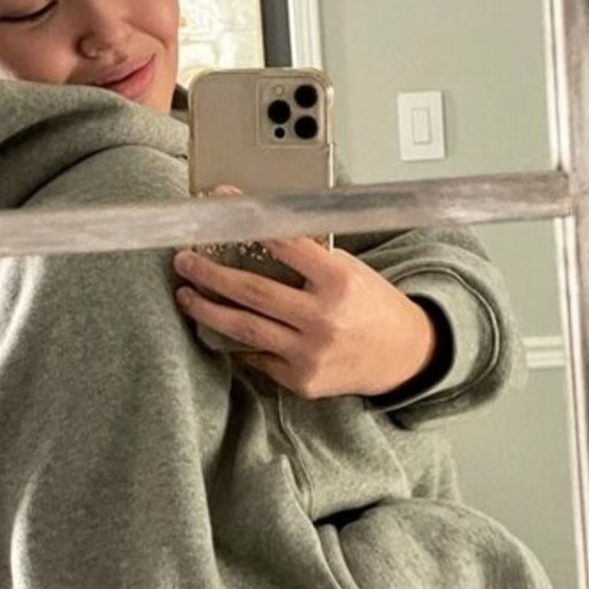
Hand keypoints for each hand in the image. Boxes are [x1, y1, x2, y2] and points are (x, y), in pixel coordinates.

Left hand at [173, 187, 438, 398]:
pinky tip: (219, 327)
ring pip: (244, 328)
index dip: (247, 223)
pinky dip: (235, 341)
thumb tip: (254, 238)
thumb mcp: (351, 270)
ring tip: (186, 295)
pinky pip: (257, 356)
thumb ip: (309, 261)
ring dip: (207, 310)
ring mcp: (311, 353)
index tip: (221, 209)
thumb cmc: (374, 306)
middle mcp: (324, 318)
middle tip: (184, 261)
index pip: (284, 243)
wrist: (403, 355)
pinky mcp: (301, 379)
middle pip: (251, 291)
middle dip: (209, 274)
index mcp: (339, 281)